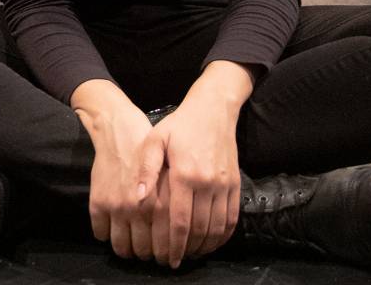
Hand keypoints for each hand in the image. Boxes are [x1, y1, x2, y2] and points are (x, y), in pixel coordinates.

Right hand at [72, 81, 164, 261]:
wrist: (119, 129)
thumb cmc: (151, 150)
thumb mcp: (171, 174)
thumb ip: (175, 201)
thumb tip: (183, 231)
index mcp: (160, 201)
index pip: (165, 243)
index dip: (167, 254)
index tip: (168, 255)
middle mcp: (138, 208)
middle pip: (144, 250)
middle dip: (150, 256)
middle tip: (153, 254)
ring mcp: (115, 207)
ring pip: (122, 247)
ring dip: (129, 252)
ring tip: (134, 248)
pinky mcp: (98, 203)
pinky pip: (100, 233)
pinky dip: (107, 237)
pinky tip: (115, 231)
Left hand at [149, 100, 241, 265]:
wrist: (213, 109)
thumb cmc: (179, 125)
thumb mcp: (155, 140)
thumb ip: (145, 169)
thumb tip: (136, 198)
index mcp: (185, 174)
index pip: (180, 221)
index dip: (174, 245)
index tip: (168, 259)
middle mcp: (208, 183)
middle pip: (199, 229)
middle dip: (187, 250)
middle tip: (176, 260)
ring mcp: (224, 184)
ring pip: (217, 227)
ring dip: (205, 246)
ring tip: (191, 254)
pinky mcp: (235, 184)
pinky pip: (232, 218)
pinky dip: (223, 235)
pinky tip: (211, 242)